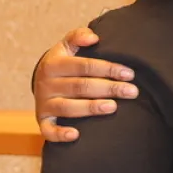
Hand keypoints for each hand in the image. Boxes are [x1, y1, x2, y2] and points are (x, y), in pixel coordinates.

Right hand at [34, 27, 137, 141]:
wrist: (41, 82)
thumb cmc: (63, 64)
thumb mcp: (66, 46)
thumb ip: (78, 37)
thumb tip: (94, 37)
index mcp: (53, 63)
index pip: (84, 66)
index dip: (108, 69)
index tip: (129, 73)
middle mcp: (47, 84)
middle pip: (81, 87)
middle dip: (109, 88)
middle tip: (132, 91)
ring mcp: (44, 104)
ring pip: (68, 108)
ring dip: (91, 108)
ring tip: (113, 107)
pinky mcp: (43, 121)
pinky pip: (48, 131)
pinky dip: (60, 134)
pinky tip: (76, 135)